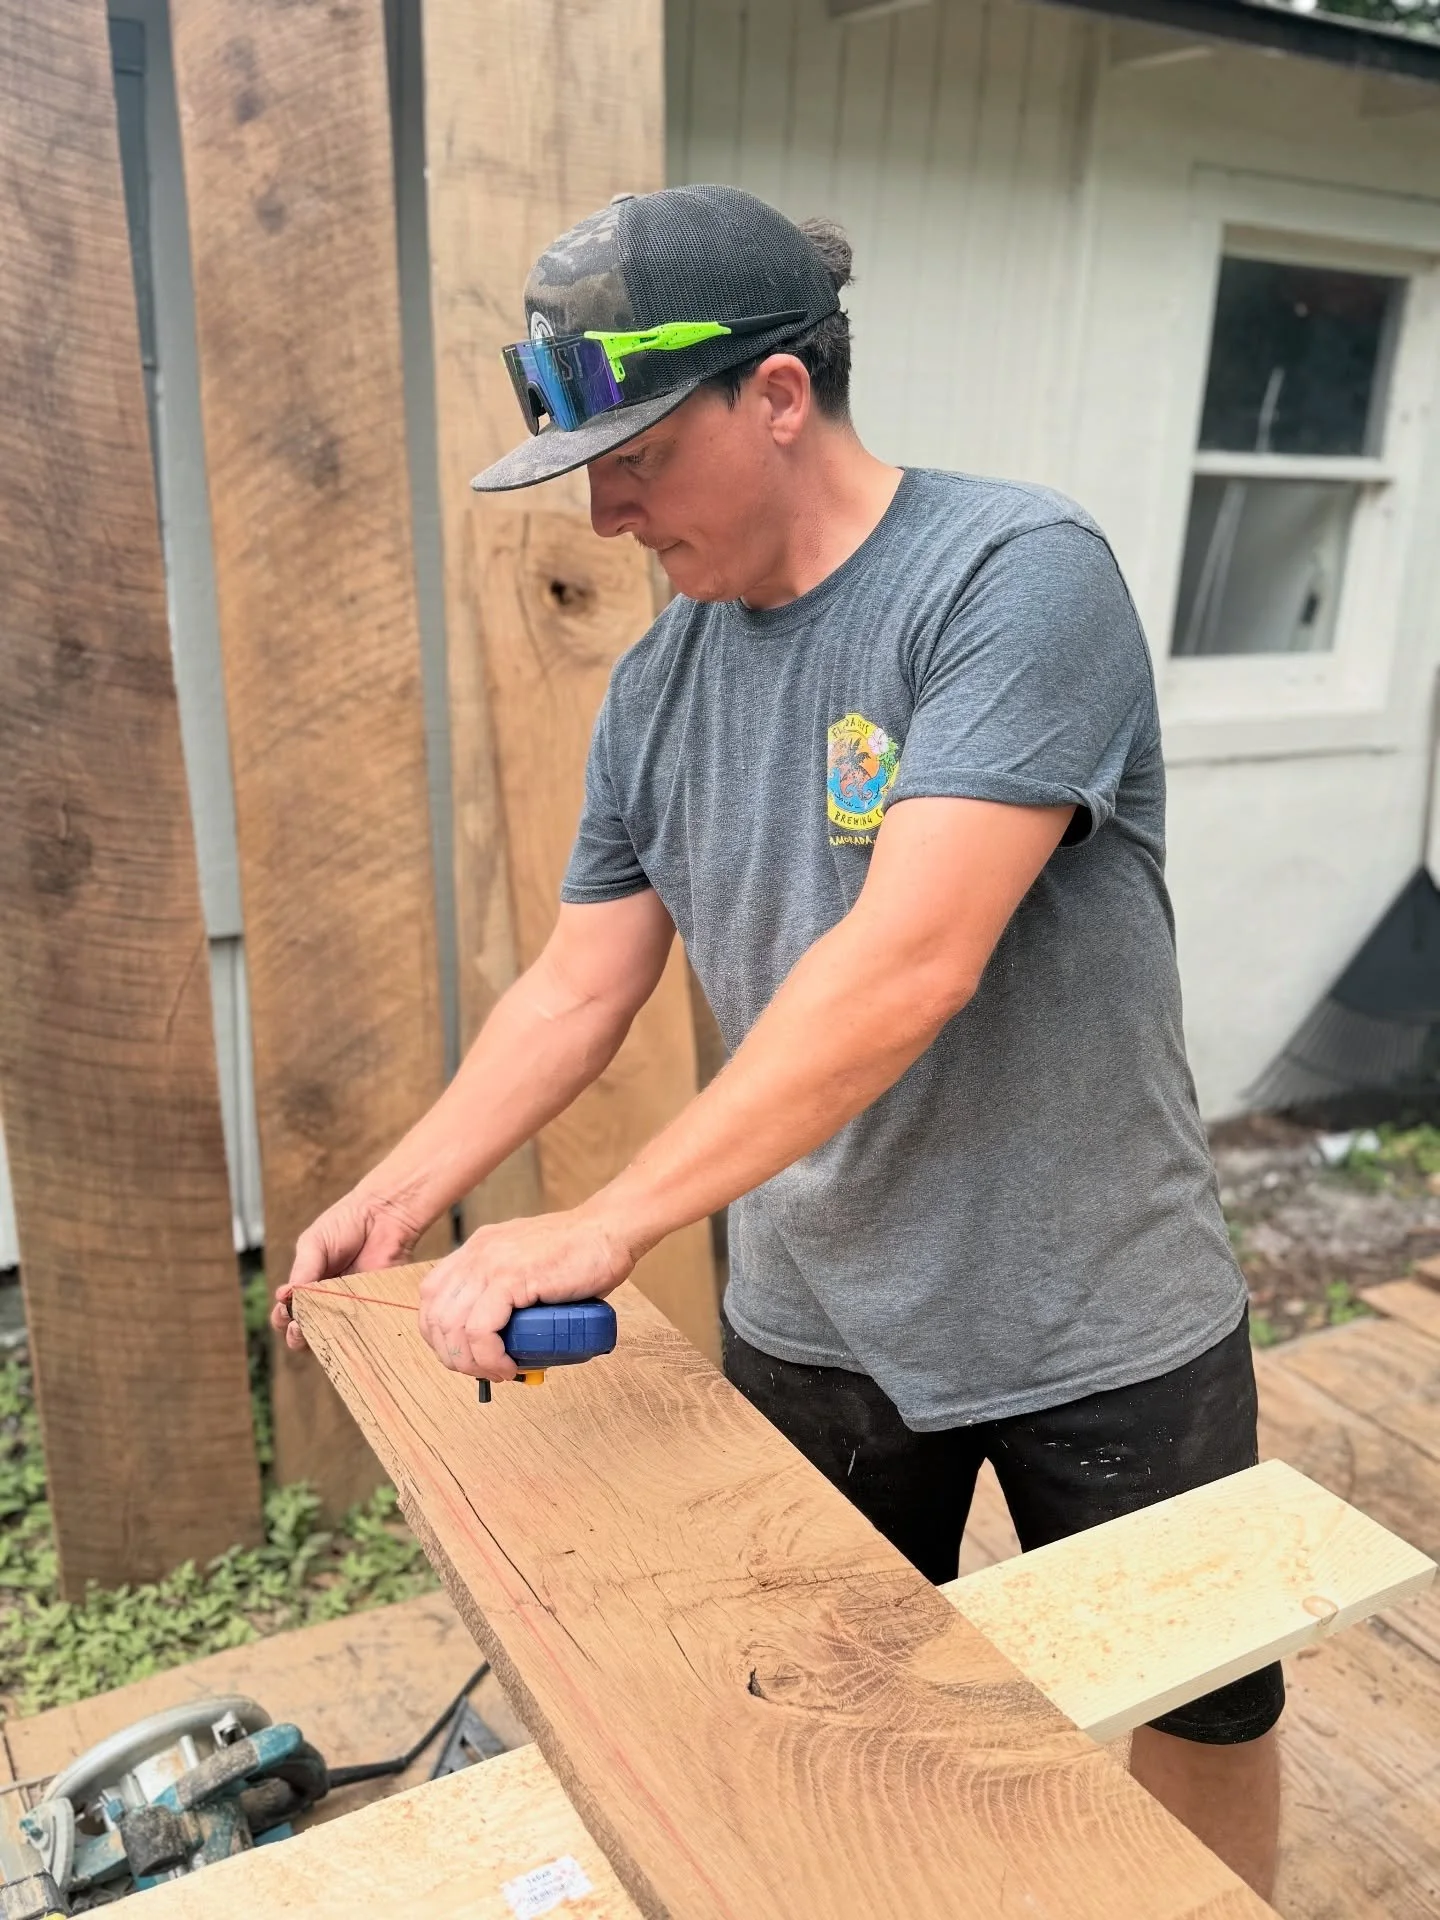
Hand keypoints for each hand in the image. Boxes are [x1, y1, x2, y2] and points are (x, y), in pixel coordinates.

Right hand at [271, 1188, 426, 1350]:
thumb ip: (302, 1271)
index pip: (287, 1312)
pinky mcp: (375, 1308)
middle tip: (298, 1325)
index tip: (285, 1307)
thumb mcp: (313, 1244)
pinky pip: (363, 1329)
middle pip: (306, 1332)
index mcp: (307, 1285)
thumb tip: (284, 1296)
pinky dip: (353, 1334)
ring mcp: (351, 1307)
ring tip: (317, 1329)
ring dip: (321, 1339)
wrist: (384, 1214)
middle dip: (296, 1334)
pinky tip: (346, 1326)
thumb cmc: (346, 1224)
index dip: (282, 1316)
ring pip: (333, 1337)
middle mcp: (327, 1300)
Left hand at [417, 1208, 632, 1381]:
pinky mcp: (511, 1277)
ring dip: (470, 1362)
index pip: (432, 1296)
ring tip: (497, 1372)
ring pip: (453, 1327)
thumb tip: (509, 1340)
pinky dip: (489, 1357)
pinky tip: (507, 1365)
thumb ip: (513, 1294)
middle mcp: (477, 1253)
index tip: (464, 1356)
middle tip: (482, 1372)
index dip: (440, 1335)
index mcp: (478, 1249)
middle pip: (435, 1316)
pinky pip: (481, 1330)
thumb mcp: (531, 1268)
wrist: (610, 1230)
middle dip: (453, 1356)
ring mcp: (491, 1264)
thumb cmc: (583, 1253)